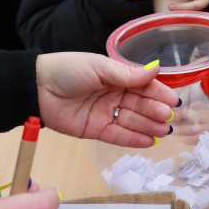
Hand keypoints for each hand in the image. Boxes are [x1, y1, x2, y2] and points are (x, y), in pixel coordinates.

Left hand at [36, 52, 178, 146]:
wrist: (35, 88)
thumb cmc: (67, 70)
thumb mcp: (99, 67)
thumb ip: (128, 73)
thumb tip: (156, 68)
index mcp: (117, 77)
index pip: (143, 86)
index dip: (158, 93)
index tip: (173, 101)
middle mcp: (114, 95)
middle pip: (140, 105)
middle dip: (155, 112)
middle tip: (168, 118)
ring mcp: (105, 113)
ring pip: (132, 121)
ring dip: (149, 127)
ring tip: (164, 132)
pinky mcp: (95, 130)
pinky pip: (117, 136)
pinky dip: (133, 139)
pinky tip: (148, 141)